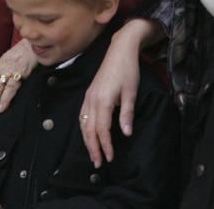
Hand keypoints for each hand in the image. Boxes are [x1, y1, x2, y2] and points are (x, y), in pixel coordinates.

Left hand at [0, 39, 38, 122]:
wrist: (38, 38)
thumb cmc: (31, 49)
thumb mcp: (17, 58)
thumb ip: (12, 69)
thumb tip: (10, 82)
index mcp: (1, 64)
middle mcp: (2, 66)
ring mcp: (10, 68)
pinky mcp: (20, 71)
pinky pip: (11, 87)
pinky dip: (5, 99)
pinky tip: (2, 108)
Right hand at [80, 18, 157, 167]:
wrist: (120, 49)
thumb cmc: (128, 70)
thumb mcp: (131, 92)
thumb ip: (127, 114)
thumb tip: (126, 134)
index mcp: (103, 101)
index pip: (101, 130)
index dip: (106, 146)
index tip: (110, 158)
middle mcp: (92, 100)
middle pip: (89, 130)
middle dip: (93, 148)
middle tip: (98, 163)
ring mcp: (88, 96)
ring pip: (83, 123)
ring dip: (87, 140)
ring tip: (93, 154)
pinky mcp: (88, 93)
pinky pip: (82, 115)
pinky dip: (83, 128)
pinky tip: (87, 134)